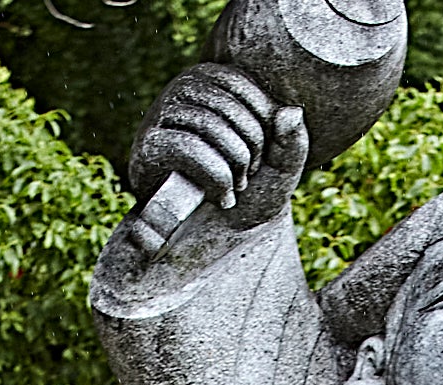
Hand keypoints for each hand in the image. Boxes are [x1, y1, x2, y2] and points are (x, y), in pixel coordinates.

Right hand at [129, 63, 308, 227]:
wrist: (205, 244)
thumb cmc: (242, 200)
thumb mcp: (278, 171)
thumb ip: (294, 142)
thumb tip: (291, 111)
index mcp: (211, 82)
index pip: (245, 87)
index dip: (263, 128)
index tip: (257, 158)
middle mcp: (182, 90)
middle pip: (231, 107)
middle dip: (251, 152)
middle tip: (245, 180)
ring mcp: (160, 116)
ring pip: (212, 127)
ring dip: (235, 170)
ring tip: (233, 191)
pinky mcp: (148, 148)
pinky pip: (189, 149)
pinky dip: (216, 180)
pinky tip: (220, 199)